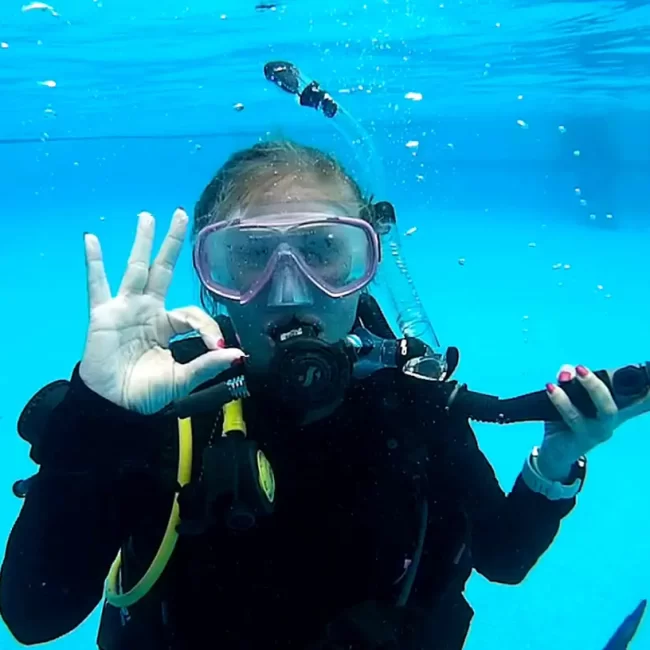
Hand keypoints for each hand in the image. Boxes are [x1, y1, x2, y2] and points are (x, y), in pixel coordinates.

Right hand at [79, 208, 244, 414]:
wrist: (115, 406)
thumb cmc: (147, 392)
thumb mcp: (183, 379)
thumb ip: (207, 365)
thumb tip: (237, 355)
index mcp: (168, 325)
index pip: (192, 313)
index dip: (207, 326)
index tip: (217, 346)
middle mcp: (148, 310)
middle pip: (163, 270)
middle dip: (172, 244)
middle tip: (180, 215)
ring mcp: (126, 309)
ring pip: (136, 270)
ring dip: (143, 243)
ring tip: (147, 217)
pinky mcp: (104, 315)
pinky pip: (97, 285)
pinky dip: (94, 263)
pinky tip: (91, 239)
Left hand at [537, 364, 649, 480]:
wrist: (555, 451)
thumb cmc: (568, 418)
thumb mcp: (568, 395)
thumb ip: (569, 379)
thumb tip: (568, 370)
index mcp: (617, 407)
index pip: (642, 399)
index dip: (649, 392)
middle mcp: (612, 420)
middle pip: (627, 402)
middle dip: (609, 382)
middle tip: (583, 368)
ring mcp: (600, 431)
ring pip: (604, 410)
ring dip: (589, 388)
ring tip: (568, 374)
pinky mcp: (584, 440)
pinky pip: (575, 419)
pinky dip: (562, 402)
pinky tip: (551, 389)